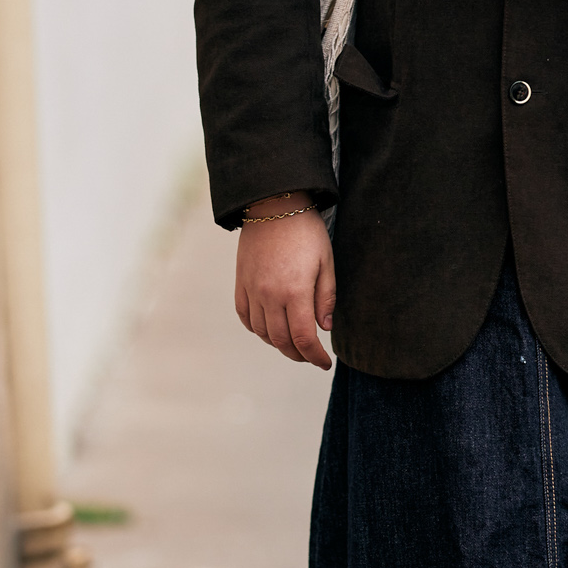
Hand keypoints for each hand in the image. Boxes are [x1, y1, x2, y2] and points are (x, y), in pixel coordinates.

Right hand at [235, 208, 335, 368]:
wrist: (273, 205)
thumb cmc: (306, 232)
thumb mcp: (327, 262)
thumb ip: (326, 298)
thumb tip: (324, 328)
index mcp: (295, 291)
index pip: (303, 338)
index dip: (315, 357)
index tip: (325, 363)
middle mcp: (269, 295)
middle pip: (281, 341)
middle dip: (298, 355)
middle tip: (311, 356)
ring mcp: (252, 290)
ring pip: (262, 332)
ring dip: (279, 344)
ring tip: (294, 343)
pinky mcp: (241, 283)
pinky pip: (245, 317)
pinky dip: (258, 329)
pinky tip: (270, 329)